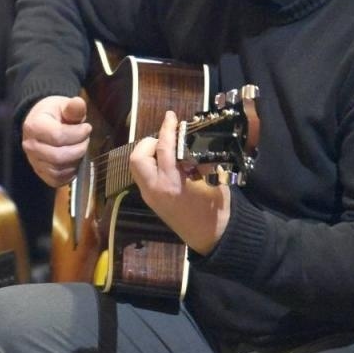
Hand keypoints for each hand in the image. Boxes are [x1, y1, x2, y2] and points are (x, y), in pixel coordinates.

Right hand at [21, 94, 92, 186]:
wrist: (41, 124)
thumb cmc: (55, 114)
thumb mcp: (64, 106)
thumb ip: (73, 108)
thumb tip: (78, 103)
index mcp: (34, 126)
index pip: (58, 136)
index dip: (78, 134)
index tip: (87, 127)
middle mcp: (30, 146)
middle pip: (58, 156)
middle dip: (79, 148)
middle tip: (84, 139)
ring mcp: (34, 161)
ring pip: (59, 170)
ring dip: (76, 160)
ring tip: (79, 148)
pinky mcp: (40, 173)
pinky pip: (57, 179)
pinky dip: (70, 173)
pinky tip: (74, 160)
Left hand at [128, 110, 230, 254]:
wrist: (211, 237)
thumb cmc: (216, 209)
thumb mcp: (214, 180)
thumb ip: (201, 160)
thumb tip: (193, 141)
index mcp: (172, 183)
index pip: (163, 149)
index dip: (166, 129)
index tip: (170, 116)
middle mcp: (155, 189)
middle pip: (138, 156)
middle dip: (150, 142)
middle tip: (168, 140)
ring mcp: (150, 195)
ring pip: (137, 166)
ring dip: (149, 153)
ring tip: (168, 151)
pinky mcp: (150, 199)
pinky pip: (142, 175)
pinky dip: (151, 164)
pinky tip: (168, 164)